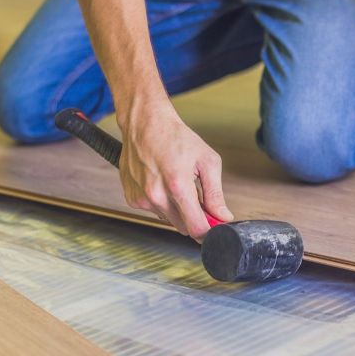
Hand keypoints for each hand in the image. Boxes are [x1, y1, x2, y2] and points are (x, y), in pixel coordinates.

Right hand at [118, 105, 232, 239]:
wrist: (145, 123)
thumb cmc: (176, 138)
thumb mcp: (207, 161)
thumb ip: (215, 194)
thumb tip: (223, 217)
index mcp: (178, 186)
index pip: (196, 228)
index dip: (209, 232)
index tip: (214, 227)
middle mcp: (156, 195)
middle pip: (183, 228)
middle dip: (194, 217)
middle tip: (197, 197)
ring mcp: (141, 198)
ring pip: (169, 219)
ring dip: (176, 209)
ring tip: (176, 183)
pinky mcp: (131, 198)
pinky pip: (154, 211)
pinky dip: (161, 202)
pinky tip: (161, 182)